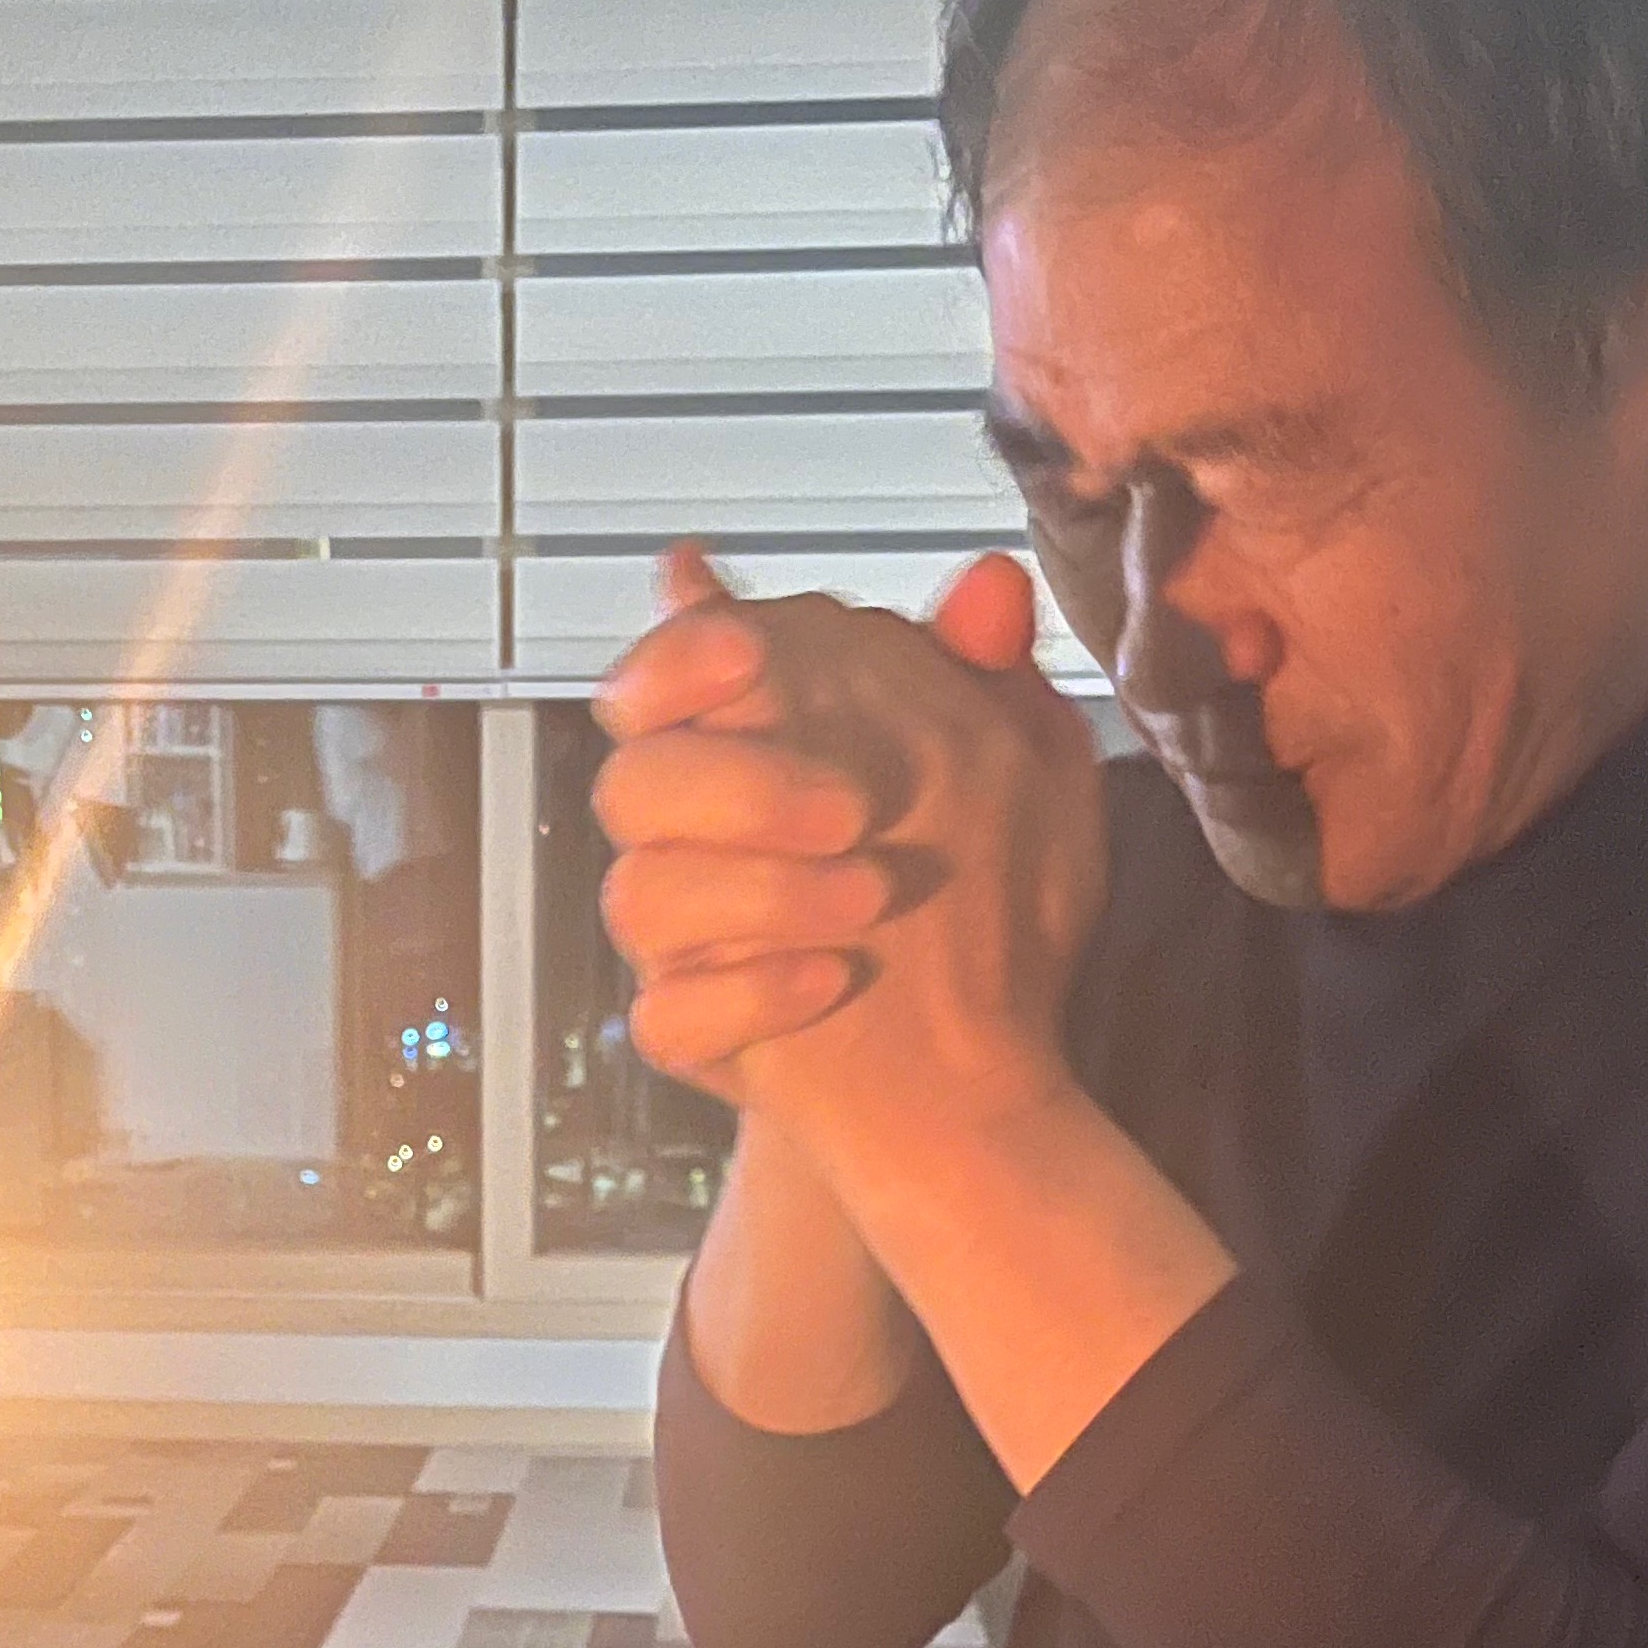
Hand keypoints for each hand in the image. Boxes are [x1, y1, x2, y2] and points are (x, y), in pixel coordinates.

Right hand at [590, 550, 1107, 1130]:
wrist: (964, 1063)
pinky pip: (670, 1017)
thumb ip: (989, 678)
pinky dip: (748, 996)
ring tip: (873, 893)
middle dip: (735, 781)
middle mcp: (698, 840)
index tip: (745, 650)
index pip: (662, 678)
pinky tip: (831, 981)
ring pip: (640, 895)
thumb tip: (991, 584)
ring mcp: (685, 942)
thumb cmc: (978, 904)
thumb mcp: (1015, 775)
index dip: (680, 654)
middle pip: (632, 781)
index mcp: (753, 750)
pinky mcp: (695, 1034)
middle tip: (853, 808)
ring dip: (759, 889)